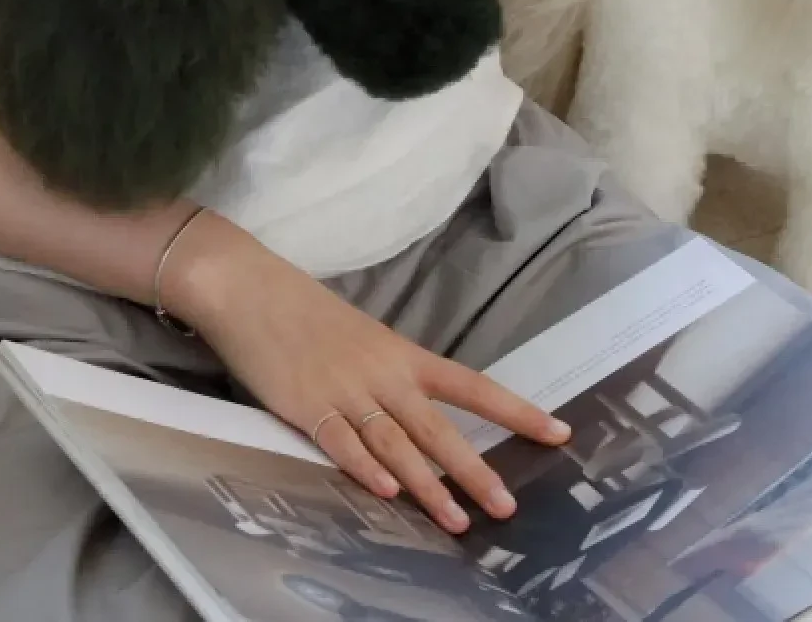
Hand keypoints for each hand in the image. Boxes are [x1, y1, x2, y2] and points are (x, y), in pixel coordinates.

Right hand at [163, 212, 570, 530]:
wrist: (253, 289)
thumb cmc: (308, 314)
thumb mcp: (365, 341)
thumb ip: (394, 378)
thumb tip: (423, 417)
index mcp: (404, 355)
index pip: (472, 386)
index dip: (515, 411)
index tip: (558, 432)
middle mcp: (385, 375)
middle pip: (439, 427)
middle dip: (475, 470)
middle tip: (507, 506)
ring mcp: (346, 391)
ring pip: (398, 443)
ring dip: (428, 486)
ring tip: (456, 521)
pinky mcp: (307, 406)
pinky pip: (341, 442)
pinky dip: (365, 467)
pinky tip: (387, 491)